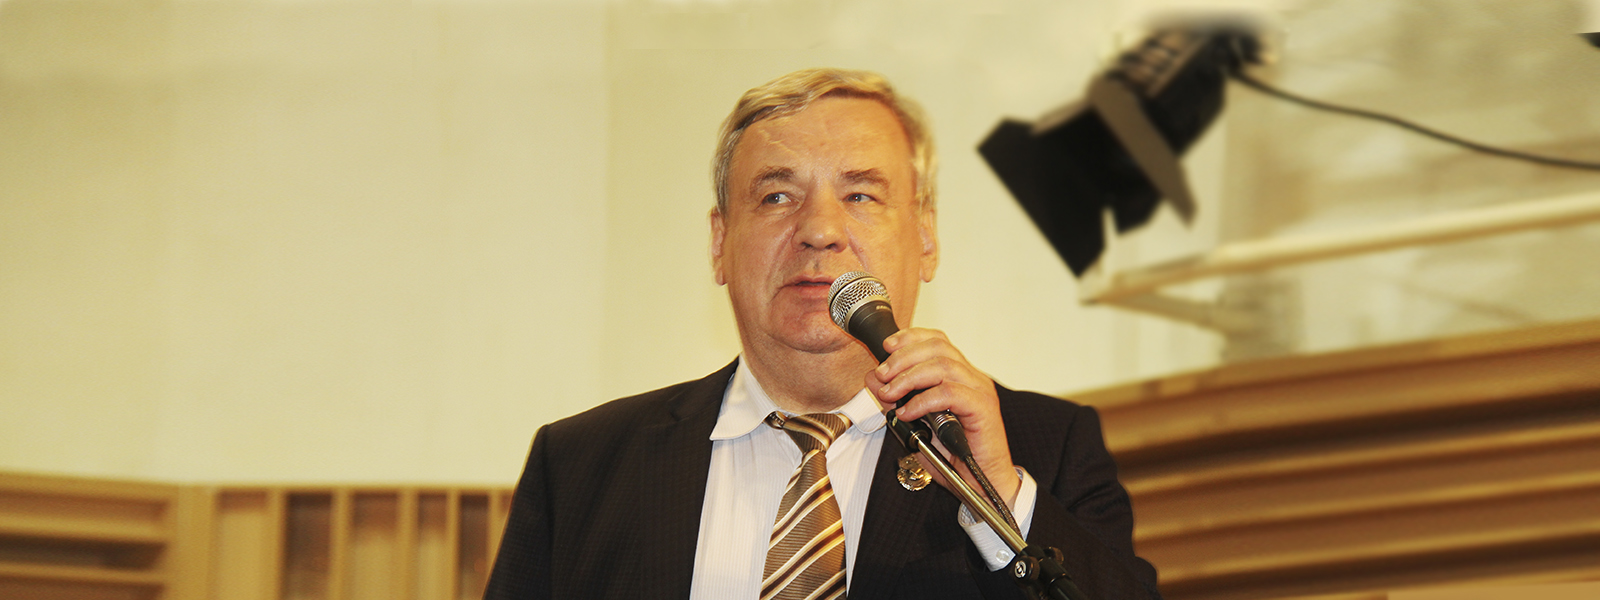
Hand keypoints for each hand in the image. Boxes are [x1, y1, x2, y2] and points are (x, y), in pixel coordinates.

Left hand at [867, 328, 1018, 507]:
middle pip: (938, 348)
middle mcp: (972, 378)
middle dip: (903, 358)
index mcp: (960, 375)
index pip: (937, 341)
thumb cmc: (953, 457)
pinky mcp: (983, 409)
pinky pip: (950, 394)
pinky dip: (923, 400)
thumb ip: (895, 401)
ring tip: (890, 394)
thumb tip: (873, 379)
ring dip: (909, 377)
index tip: (886, 346)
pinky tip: (908, 412)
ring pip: (942, 366)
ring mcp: (980, 391)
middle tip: (882, 375)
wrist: (980, 485)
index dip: (911, 338)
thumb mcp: (915, 424)